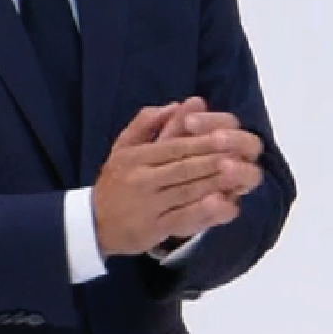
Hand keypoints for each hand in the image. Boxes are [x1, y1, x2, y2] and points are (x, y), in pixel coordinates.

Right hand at [91, 104, 263, 257]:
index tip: (226, 135)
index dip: (202, 141)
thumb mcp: (123, 146)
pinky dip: (205, 212)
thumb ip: (147, 123)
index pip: (174, 146)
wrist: (92, 224)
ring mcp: (148, 206)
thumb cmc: (115, 182)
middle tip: (240, 153)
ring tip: (240, 174)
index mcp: (135, 157)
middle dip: (214, 160)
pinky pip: (183, 218)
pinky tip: (224, 204)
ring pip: (187, 191)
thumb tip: (177, 104)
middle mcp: (141, 180)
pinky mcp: (153, 229)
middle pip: (184, 168)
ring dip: (215, 183)